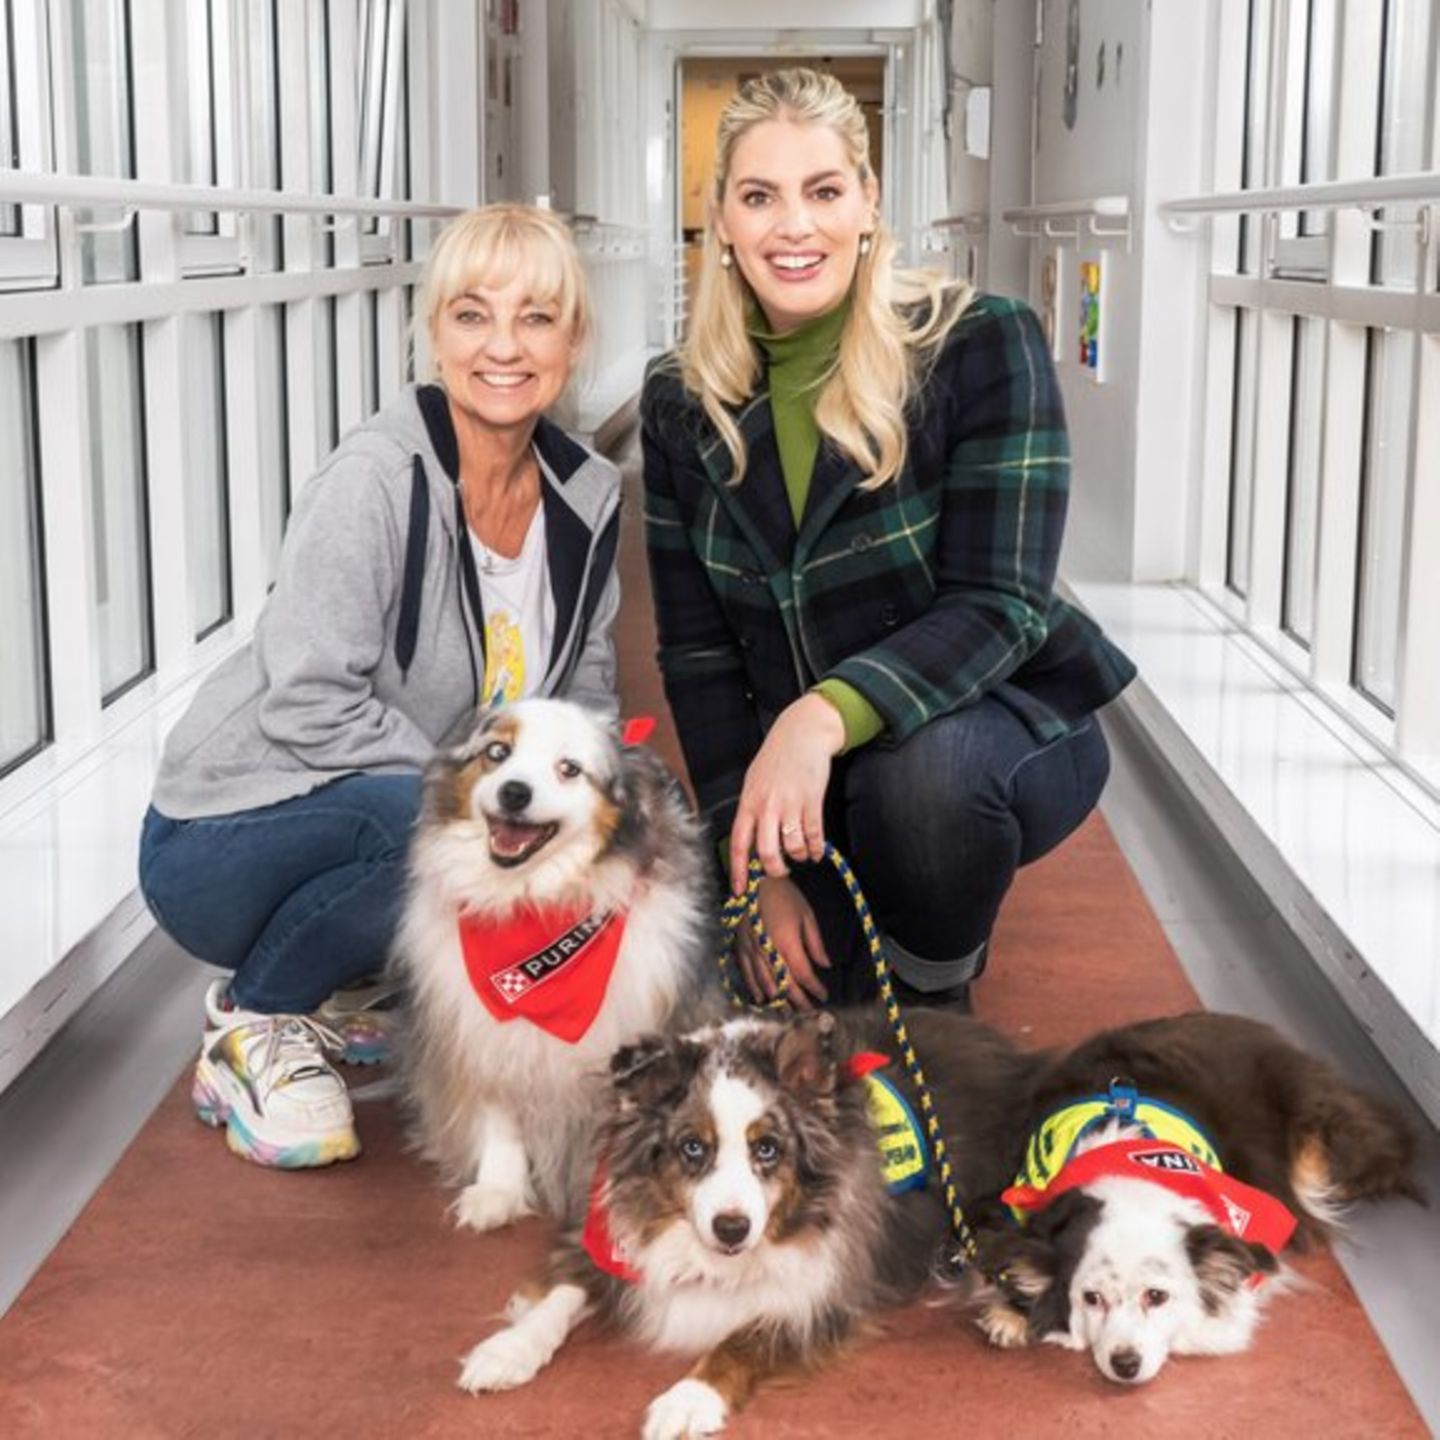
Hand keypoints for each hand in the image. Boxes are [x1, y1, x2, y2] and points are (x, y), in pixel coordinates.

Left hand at [729, 692, 845, 893]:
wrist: (802, 733)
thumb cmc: (777, 758)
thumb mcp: (754, 781)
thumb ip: (752, 810)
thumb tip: (750, 840)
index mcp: (749, 802)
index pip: (739, 843)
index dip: (738, 870)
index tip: (739, 890)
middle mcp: (767, 806)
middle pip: (768, 853)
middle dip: (776, 870)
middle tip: (781, 871)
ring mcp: (790, 804)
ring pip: (793, 847)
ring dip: (799, 856)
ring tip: (801, 852)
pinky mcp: (812, 801)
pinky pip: (814, 836)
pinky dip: (816, 848)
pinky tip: (817, 850)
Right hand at [735, 876, 830, 1010]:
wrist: (754, 880)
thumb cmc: (784, 894)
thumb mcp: (806, 915)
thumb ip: (815, 943)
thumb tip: (825, 965)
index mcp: (787, 942)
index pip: (803, 975)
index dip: (815, 988)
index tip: (824, 996)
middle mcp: (768, 951)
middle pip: (784, 985)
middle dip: (799, 1000)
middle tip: (810, 1011)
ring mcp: (751, 951)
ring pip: (765, 984)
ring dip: (779, 999)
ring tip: (791, 1009)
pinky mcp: (739, 947)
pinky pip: (746, 974)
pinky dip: (756, 988)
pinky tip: (764, 999)